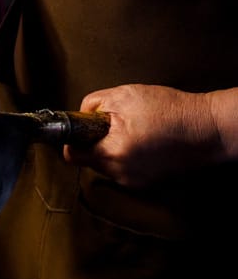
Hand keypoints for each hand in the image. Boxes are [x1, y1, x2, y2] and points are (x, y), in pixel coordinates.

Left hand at [63, 84, 223, 187]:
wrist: (207, 128)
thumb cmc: (170, 110)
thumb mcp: (125, 95)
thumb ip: (93, 104)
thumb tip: (80, 115)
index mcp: (111, 153)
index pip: (71, 155)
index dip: (72, 139)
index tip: (79, 130)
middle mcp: (120, 173)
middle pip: (89, 160)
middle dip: (96, 142)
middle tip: (115, 125)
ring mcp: (133, 181)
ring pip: (107, 165)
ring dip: (112, 150)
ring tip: (134, 132)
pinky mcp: (145, 184)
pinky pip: (124, 170)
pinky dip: (128, 157)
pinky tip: (144, 143)